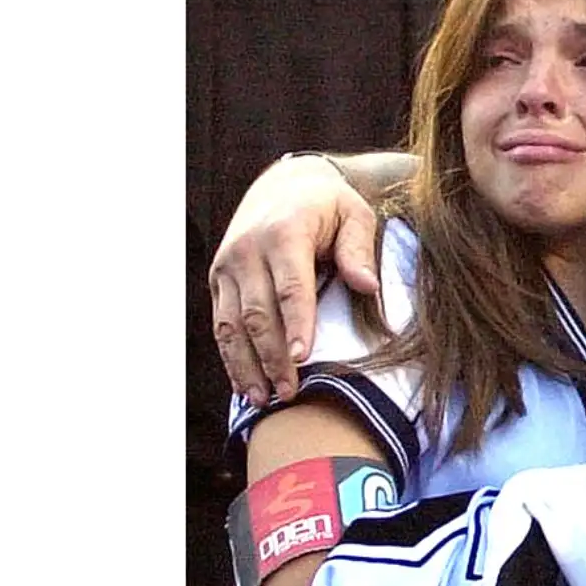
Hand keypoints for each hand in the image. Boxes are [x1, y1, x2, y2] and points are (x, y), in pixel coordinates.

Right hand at [209, 155, 379, 405]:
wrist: (283, 185)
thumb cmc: (329, 205)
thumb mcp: (355, 214)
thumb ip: (359, 248)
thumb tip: (368, 285)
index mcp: (285, 233)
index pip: (290, 286)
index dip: (295, 324)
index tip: (302, 357)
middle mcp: (248, 250)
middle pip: (257, 312)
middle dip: (271, 356)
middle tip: (289, 393)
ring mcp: (227, 266)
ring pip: (230, 324)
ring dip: (246, 365)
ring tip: (264, 399)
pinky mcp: (217, 280)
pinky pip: (220, 324)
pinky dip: (230, 357)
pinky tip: (244, 385)